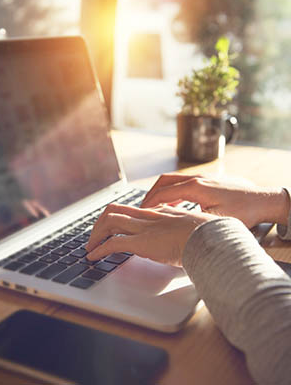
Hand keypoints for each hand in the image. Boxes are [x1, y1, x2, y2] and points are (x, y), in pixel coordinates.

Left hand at [85, 203, 214, 266]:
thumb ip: (184, 231)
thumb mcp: (194, 229)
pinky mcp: (141, 242)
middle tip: (95, 236)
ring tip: (90, 248)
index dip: (119, 218)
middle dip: (100, 223)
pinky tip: (93, 257)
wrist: (212, 237)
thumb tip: (185, 240)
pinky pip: (113, 244)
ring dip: (96, 235)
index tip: (113, 227)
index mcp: (161, 213)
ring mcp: (144, 228)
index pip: (133, 211)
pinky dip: (99, 250)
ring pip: (110, 222)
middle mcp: (149, 217)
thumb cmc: (209, 236)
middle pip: (115, 210)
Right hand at [142, 174, 289, 228]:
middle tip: (141, 207)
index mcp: (196, 187)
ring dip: (161, 192)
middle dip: (150, 194)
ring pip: (173, 181)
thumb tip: (175, 225)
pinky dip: (173, 192)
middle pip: (164, 181)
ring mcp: (203, 178)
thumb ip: (192, 220)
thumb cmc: (244, 210)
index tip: (140, 212)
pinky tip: (173, 204)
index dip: (149, 203)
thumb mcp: (216, 220)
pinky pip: (183, 183)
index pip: (163, 192)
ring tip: (153, 206)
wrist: (263, 199)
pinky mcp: (208, 181)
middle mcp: (197, 179)